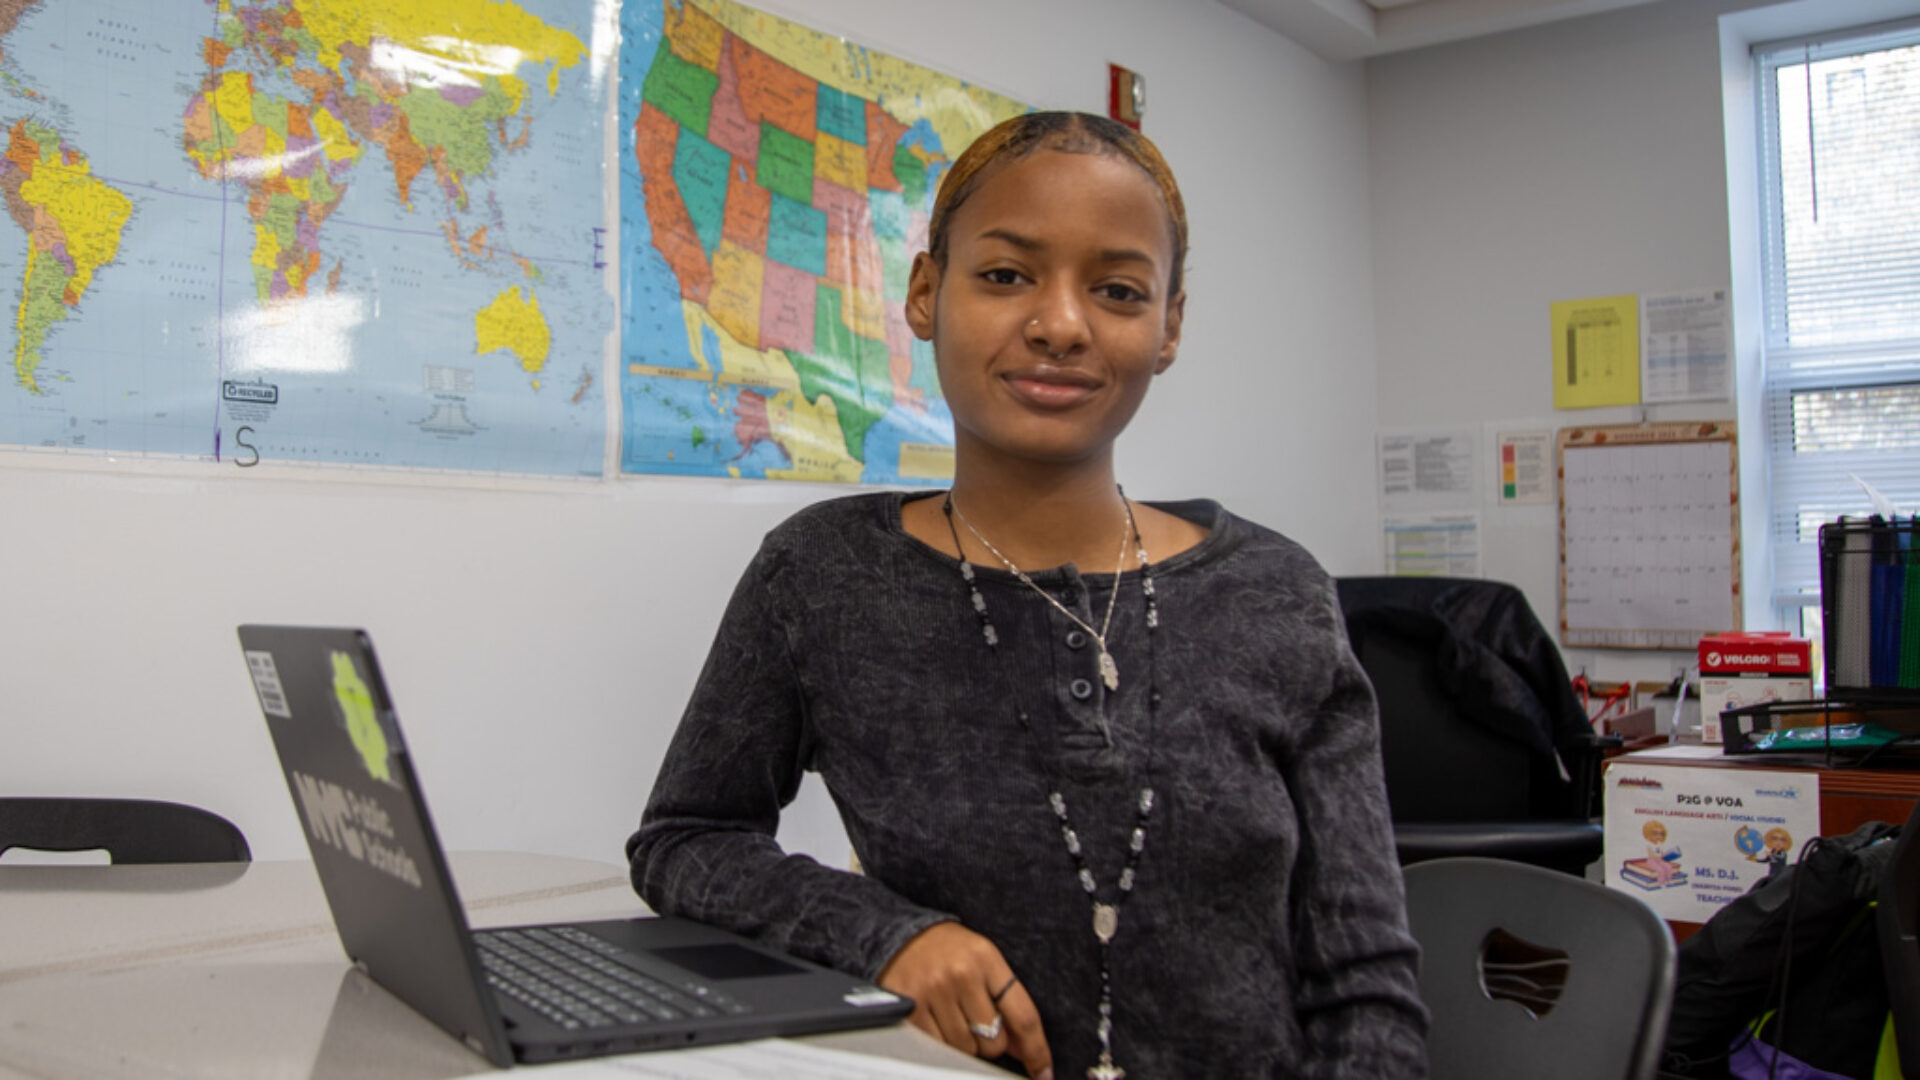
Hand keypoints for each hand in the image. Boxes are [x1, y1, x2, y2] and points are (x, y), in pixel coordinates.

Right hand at [878, 921, 1051, 1079]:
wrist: (900, 936)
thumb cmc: (949, 951)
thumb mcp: (984, 962)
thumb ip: (1006, 1003)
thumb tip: (1024, 1049)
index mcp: (986, 958)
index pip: (1023, 1015)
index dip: (1037, 1051)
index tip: (1044, 1074)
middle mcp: (961, 973)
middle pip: (993, 1041)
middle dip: (989, 1041)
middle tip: (974, 1019)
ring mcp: (933, 990)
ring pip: (965, 1049)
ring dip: (964, 1043)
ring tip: (952, 1016)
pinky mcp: (910, 1008)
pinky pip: (937, 1048)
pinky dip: (940, 1044)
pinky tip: (935, 1021)